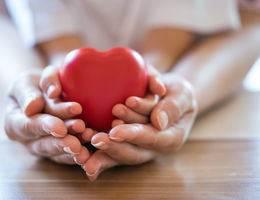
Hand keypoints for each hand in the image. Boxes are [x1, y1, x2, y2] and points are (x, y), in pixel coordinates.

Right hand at [4, 71, 89, 164]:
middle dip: (62, 142)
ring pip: (59, 152)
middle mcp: (29, 140)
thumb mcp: (26, 81)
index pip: (30, 126)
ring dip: (75, 147)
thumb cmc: (35, 85)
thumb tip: (32, 106)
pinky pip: (70, 155)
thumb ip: (28, 92)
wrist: (47, 93)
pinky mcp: (61, 151)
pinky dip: (81, 152)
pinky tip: (92, 149)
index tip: (60, 127)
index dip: (45, 127)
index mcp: (15, 123)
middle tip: (78, 139)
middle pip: (45, 144)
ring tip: (89, 137)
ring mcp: (45, 148)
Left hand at [81, 74, 196, 179]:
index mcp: (171, 138)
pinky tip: (83, 155)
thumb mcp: (182, 94)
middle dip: (114, 147)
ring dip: (104, 150)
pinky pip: (114, 150)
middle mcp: (155, 147)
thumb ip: (173, 107)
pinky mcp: (129, 143)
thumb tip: (159, 122)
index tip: (115, 130)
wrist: (171, 97)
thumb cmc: (178, 93)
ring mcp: (141, 147)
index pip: (153, 139)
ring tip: (86, 138)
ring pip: (122, 154)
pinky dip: (100, 153)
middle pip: (134, 153)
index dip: (134, 136)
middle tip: (95, 139)